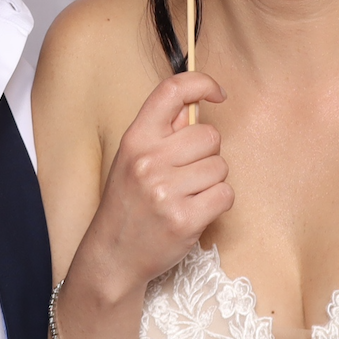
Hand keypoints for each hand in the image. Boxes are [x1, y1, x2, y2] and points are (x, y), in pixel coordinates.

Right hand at [86, 72, 232, 294]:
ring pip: (220, 166)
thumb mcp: (132, 157)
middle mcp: (148, 160)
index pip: (171, 91)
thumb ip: (162, 130)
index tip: (216, 94)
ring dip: (212, 180)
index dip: (201, 83)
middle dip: (207, 152)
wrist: (113, 254)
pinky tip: (196, 210)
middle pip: (209, 135)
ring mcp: (166, 191)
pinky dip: (217, 202)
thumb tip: (196, 103)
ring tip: (186, 194)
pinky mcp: (184, 219)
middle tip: (187, 172)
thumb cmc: (128, 201)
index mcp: (135, 138)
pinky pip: (225, 194)